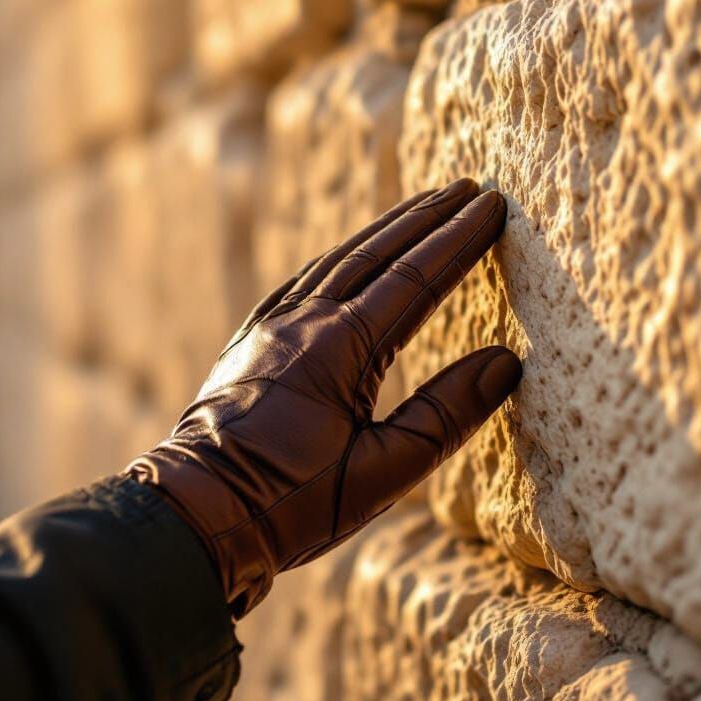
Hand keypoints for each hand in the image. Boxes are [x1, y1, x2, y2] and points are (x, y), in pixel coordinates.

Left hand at [126, 179, 521, 614]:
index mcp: (340, 348)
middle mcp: (303, 322)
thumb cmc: (291, 504)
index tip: (492, 207)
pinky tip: (349, 255)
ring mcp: (271, 326)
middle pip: (375, 252)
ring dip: (384, 229)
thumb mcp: (382, 472)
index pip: (415, 278)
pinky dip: (340, 256)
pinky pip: (303, 280)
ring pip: (337, 258)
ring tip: (421, 205)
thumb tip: (505, 363)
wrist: (196, 513)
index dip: (458, 240)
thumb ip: (446, 415)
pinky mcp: (250, 340)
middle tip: (466, 187)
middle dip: (425, 217)